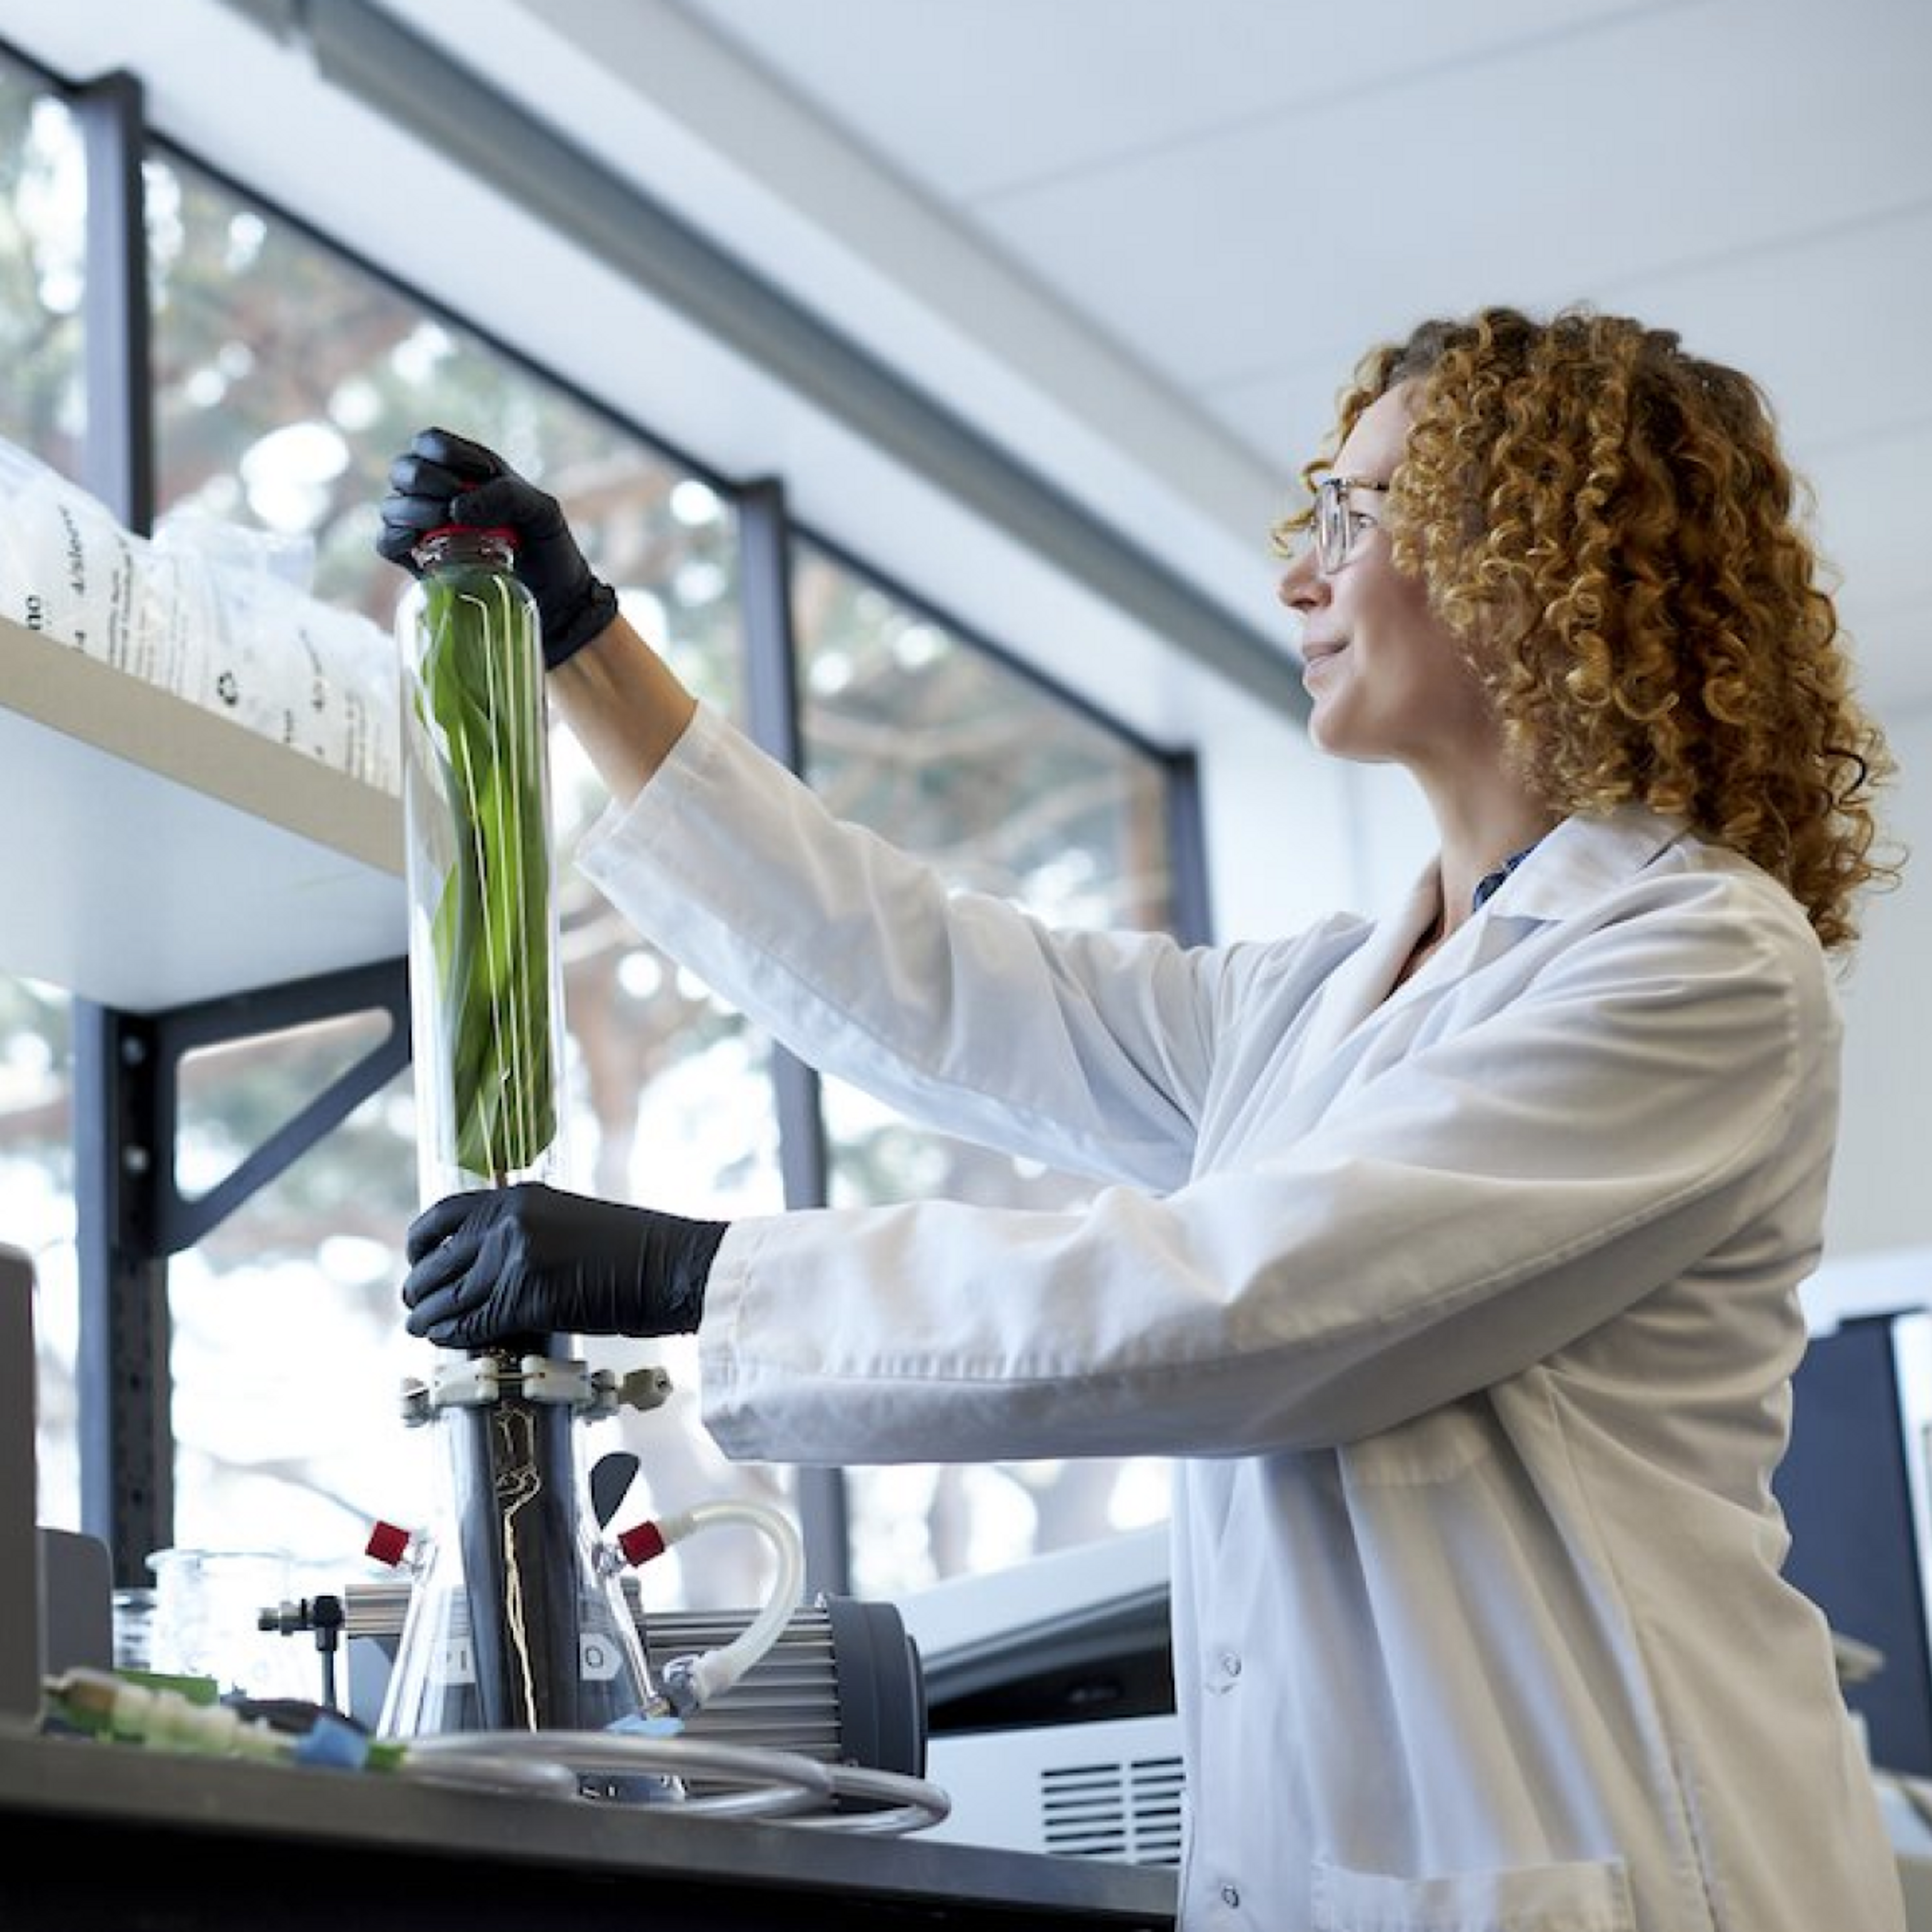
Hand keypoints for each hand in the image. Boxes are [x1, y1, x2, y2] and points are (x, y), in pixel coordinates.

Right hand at [376, 428, 619, 667]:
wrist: (556, 600)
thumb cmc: (550, 548)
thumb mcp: (543, 512)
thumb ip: (508, 495)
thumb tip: (455, 509)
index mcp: (467, 471)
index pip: (430, 442)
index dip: (446, 452)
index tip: (484, 475)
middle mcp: (439, 495)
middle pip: (404, 470)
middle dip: (428, 481)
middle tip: (461, 506)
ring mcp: (426, 528)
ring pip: (392, 505)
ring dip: (415, 510)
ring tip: (449, 525)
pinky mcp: (419, 561)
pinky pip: (386, 542)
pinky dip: (395, 538)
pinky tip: (418, 543)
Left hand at [402, 1182, 727, 1349]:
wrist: (673, 1264)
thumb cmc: (633, 1250)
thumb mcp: (568, 1222)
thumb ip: (524, 1234)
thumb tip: (485, 1264)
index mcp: (519, 1196)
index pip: (445, 1215)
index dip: (420, 1242)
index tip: (418, 1261)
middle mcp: (510, 1220)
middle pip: (439, 1259)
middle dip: (420, 1286)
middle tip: (416, 1305)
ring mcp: (516, 1257)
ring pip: (448, 1295)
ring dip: (429, 1316)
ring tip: (422, 1328)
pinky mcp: (526, 1296)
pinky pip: (472, 1322)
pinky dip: (454, 1335)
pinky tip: (447, 1341)